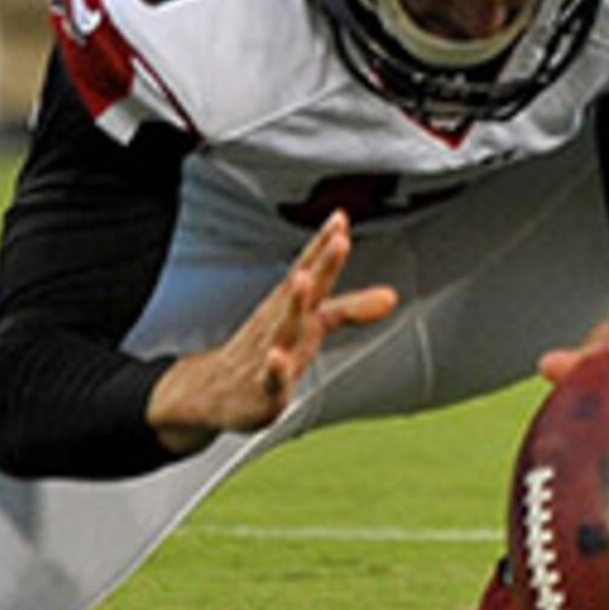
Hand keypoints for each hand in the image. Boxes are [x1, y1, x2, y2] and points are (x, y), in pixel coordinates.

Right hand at [147, 211, 398, 452]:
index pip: (309, 269)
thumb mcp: (315, 326)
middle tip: (339, 239)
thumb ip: (353, 308)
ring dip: (294, 303)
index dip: (325, 245)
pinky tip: (276, 357)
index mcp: (292, 304)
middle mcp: (281, 322)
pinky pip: (270, 378)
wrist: (215, 391)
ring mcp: (270, 353)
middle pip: (303, 290)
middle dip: (321, 265)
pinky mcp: (264, 389)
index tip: (340, 218)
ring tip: (304, 279)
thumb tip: (392, 296)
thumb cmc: (272, 348)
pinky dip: (274, 368)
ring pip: (284, 327)